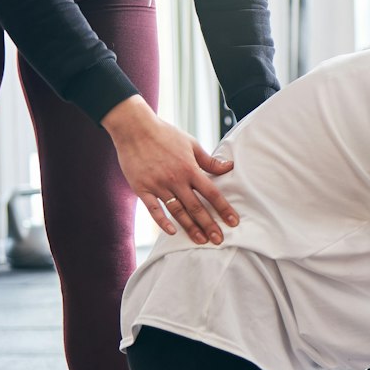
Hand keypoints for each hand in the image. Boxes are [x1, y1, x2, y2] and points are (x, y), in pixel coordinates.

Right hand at [102, 96, 237, 244]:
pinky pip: (153, 209)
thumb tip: (229, 167)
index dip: (224, 208)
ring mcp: (158, 185)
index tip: (234, 222)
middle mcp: (176, 179)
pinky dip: (162, 222)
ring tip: (201, 241)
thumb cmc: (165, 134)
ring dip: (190, 227)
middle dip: (209, 225)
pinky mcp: (142, 188)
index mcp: (190, 169)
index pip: (212, 193)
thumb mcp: (191, 144)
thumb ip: (209, 160)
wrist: (135, 128)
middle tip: (219, 240)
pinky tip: (172, 232)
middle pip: (196, 207)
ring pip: (177, 211)